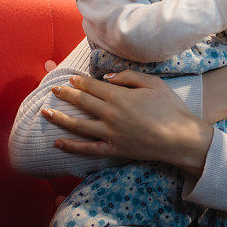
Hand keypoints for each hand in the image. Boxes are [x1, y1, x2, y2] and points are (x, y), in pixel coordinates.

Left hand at [41, 72, 212, 176]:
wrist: (180, 138)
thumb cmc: (170, 108)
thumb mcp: (153, 83)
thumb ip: (128, 77)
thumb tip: (106, 78)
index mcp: (120, 96)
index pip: (93, 87)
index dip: (80, 82)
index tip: (70, 78)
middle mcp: (111, 114)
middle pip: (82, 102)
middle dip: (66, 94)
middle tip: (54, 90)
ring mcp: (110, 133)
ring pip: (79, 125)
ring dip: (60, 118)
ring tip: (46, 112)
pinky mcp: (113, 149)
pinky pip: (88, 148)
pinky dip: (72, 146)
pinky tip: (58, 142)